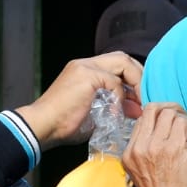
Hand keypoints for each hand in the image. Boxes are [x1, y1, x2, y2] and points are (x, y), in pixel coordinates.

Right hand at [15, 52, 142, 148]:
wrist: (41, 127)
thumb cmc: (62, 126)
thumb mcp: (94, 113)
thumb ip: (114, 106)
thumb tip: (135, 109)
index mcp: (85, 70)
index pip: (117, 64)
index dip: (133, 78)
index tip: (140, 99)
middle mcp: (85, 64)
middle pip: (123, 58)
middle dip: (139, 77)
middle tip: (145, 99)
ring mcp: (85, 67)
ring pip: (123, 63)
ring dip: (135, 83)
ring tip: (138, 104)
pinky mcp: (86, 76)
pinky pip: (114, 82)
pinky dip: (120, 97)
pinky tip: (117, 113)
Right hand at [122, 103, 186, 186]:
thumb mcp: (142, 172)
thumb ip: (146, 152)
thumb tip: (162, 132)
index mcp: (129, 153)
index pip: (142, 119)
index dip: (160, 117)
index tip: (172, 126)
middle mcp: (138, 147)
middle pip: (153, 109)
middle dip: (171, 110)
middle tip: (183, 121)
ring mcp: (154, 146)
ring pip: (169, 113)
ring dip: (184, 120)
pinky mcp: (172, 148)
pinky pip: (183, 123)